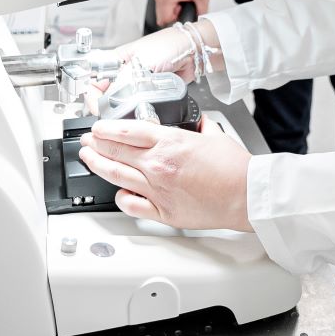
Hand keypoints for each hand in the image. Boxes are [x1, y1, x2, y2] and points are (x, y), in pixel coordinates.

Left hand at [78, 119, 252, 231]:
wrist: (247, 196)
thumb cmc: (235, 169)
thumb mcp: (215, 135)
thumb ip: (200, 127)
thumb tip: (197, 123)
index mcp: (170, 142)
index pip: (127, 131)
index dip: (106, 128)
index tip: (97, 128)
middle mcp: (159, 165)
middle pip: (115, 152)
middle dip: (96, 145)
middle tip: (88, 142)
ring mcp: (158, 189)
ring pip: (116, 176)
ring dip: (98, 166)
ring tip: (89, 160)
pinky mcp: (163, 211)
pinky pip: (131, 204)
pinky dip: (120, 197)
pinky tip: (118, 192)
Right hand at [153, 0, 210, 26]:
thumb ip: (201, 13)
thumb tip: (199, 23)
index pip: (164, 20)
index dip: (174, 22)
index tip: (181, 18)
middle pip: (161, 17)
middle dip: (173, 16)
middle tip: (182, 9)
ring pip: (160, 12)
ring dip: (171, 11)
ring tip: (181, 4)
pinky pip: (161, 4)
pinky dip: (169, 5)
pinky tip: (177, 0)